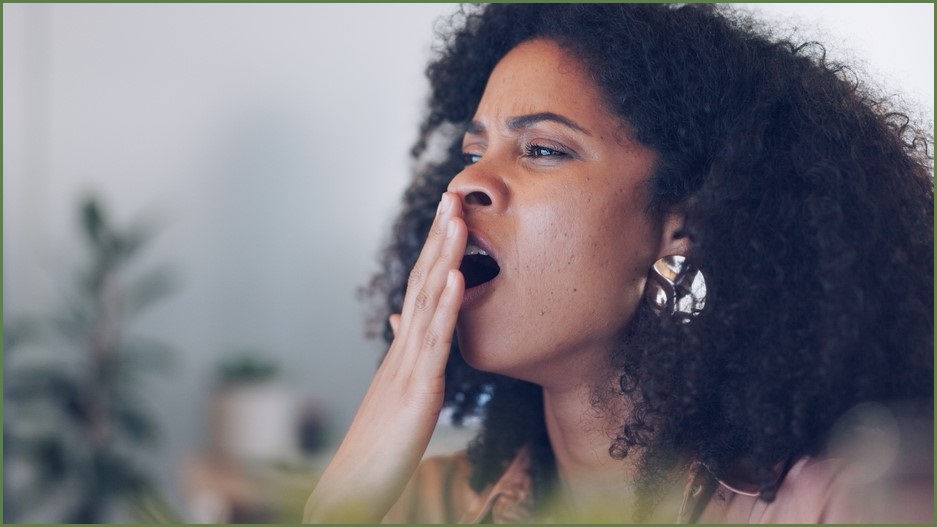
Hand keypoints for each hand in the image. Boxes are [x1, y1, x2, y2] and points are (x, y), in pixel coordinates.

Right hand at [303, 192, 465, 522]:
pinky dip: (446, 306)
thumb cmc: (377, 444)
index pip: (420, 287)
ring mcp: (408, 365)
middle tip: (453, 192)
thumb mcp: (395, 392)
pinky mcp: (418, 389)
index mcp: (404, 348)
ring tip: (458, 216)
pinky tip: (457, 276)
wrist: (353, 486)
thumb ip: (404, 354)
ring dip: (443, 256)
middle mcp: (403, 347)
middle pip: (421, 280)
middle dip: (439, 236)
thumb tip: (402, 319)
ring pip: (427, 300)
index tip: (450, 214)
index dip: (435, 249)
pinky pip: (434, 342)